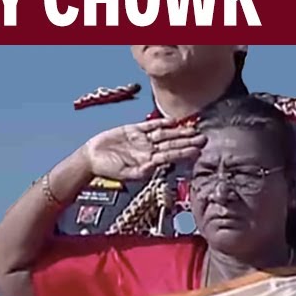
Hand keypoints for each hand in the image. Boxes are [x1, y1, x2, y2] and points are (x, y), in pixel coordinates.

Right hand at [80, 119, 204, 179]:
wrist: (91, 158)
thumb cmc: (107, 170)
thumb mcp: (124, 174)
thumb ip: (140, 171)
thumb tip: (155, 167)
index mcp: (149, 162)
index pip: (171, 156)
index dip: (184, 152)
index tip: (198, 151)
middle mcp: (149, 151)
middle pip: (172, 144)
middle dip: (188, 141)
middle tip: (204, 138)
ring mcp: (142, 140)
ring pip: (165, 134)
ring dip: (179, 131)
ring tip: (194, 129)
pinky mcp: (134, 130)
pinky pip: (151, 125)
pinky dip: (162, 122)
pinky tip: (174, 120)